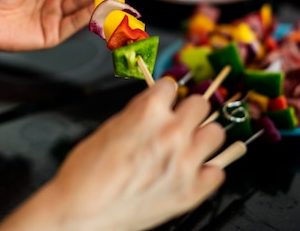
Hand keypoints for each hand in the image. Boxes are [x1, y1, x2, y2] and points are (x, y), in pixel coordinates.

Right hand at [2, 78, 225, 230]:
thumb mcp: (108, 129)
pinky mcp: (192, 191)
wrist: (81, 214)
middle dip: (188, 110)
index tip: (164, 100)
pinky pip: (218, 172)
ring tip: (190, 145)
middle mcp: (172, 133)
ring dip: (202, 136)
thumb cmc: (85, 175)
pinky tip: (192, 172)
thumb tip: (152, 108)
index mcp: (148, 113)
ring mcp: (186, 163)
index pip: (170, 86)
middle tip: (179, 120)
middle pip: (201, 103)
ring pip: (216, 133)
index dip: (164, 94)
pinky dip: (206, 171)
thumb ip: (137, 115)